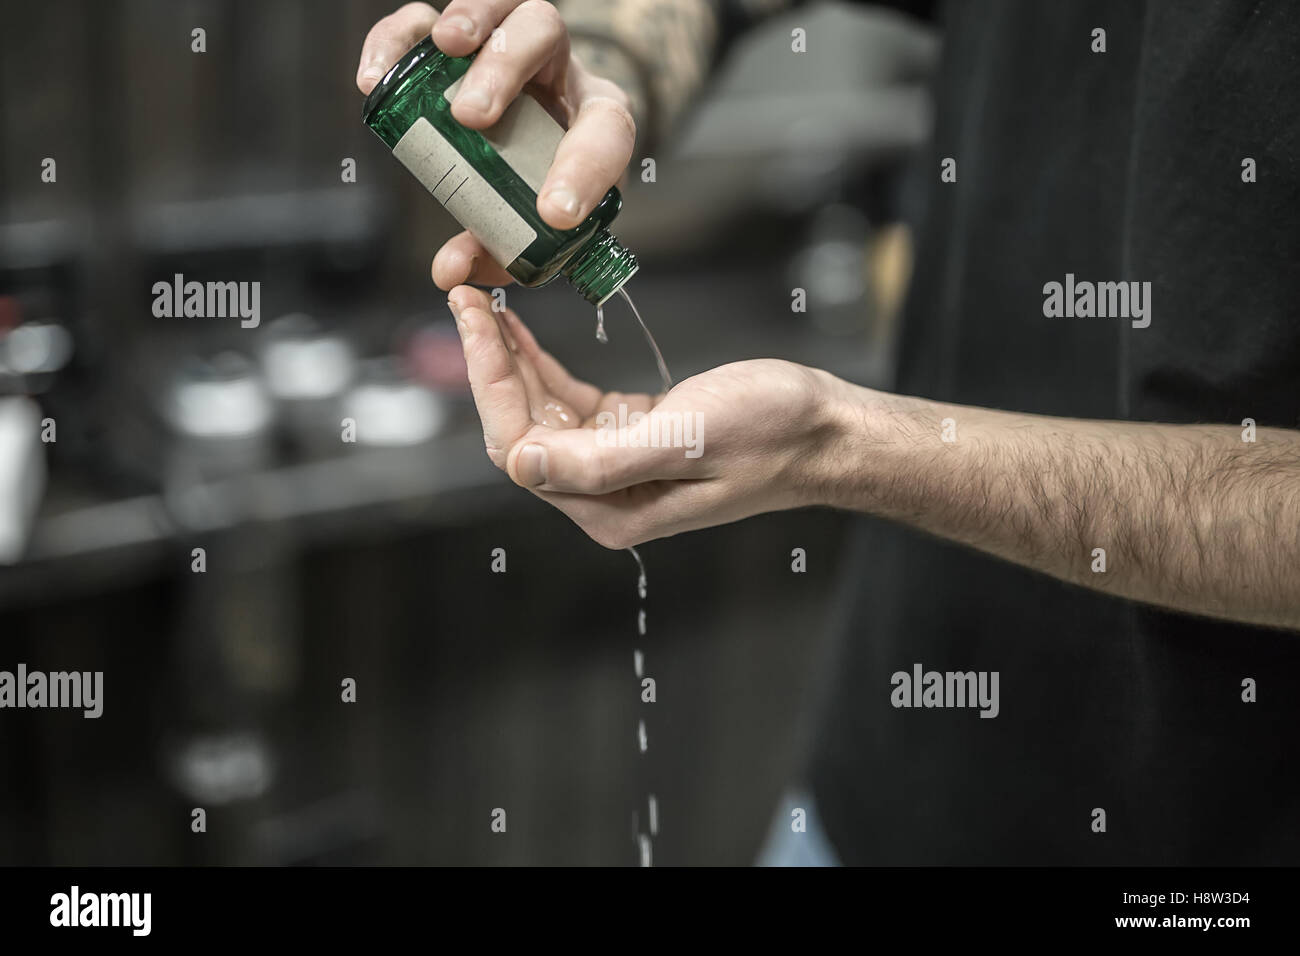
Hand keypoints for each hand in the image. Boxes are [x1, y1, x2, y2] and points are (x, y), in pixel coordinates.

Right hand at [357, 2, 638, 289]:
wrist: (533, 152)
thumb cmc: (538, 188)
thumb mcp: (533, 228)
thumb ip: (498, 252)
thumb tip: (452, 271)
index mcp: (596, 120)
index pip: (606, 131)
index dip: (585, 170)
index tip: (552, 213)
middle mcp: (557, 69)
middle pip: (545, 34)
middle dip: (508, 69)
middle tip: (472, 117)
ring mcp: (507, 45)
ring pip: (503, 6)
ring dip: (472, 21)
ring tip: (443, 49)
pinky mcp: (456, 41)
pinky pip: (425, 21)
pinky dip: (398, 40)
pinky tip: (375, 78)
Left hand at [447, 285, 850, 548]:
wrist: (826, 428)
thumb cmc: (774, 432)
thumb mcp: (687, 438)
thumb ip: (600, 461)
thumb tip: (519, 465)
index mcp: (613, 508)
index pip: (522, 449)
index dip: (489, 381)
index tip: (471, 317)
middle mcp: (607, 497)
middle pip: (521, 431)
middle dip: (489, 366)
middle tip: (465, 296)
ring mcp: (618, 468)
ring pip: (540, 415)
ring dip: (511, 362)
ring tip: (485, 303)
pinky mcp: (630, 437)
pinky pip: (570, 405)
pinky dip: (543, 367)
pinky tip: (524, 332)